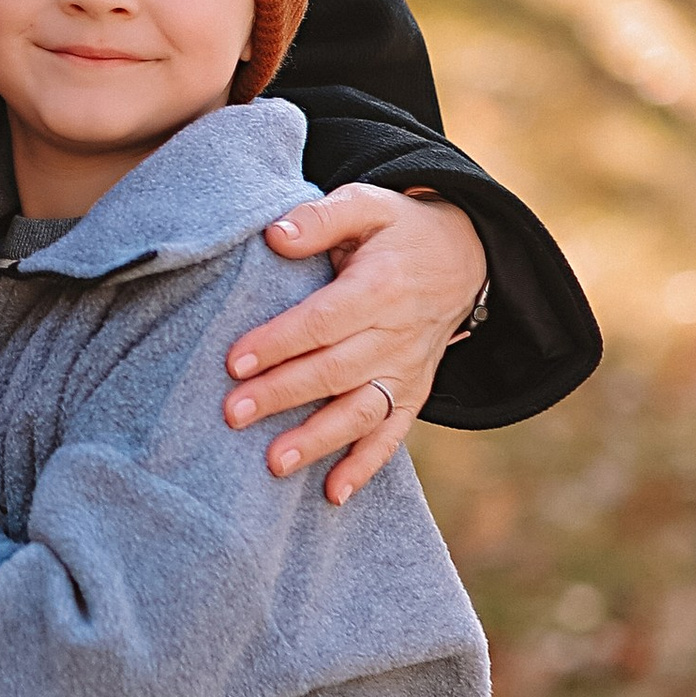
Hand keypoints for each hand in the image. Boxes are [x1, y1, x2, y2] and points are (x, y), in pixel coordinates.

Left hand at [223, 188, 486, 506]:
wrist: (463, 254)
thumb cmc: (395, 228)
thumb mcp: (364, 203)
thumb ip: (320, 218)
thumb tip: (275, 236)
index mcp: (380, 286)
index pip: (323, 321)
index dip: (279, 343)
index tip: (234, 362)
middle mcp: (397, 334)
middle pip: (334, 370)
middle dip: (282, 395)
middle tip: (232, 414)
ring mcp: (408, 369)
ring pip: (361, 411)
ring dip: (319, 440)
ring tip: (273, 463)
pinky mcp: (414, 392)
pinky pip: (393, 434)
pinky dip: (367, 466)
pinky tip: (334, 493)